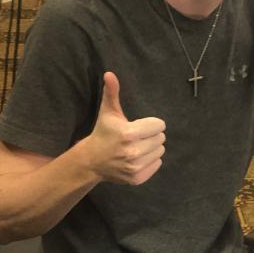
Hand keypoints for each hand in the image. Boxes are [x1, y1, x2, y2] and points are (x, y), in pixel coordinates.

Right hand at [84, 71, 165, 185]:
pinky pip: (157, 164)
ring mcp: (135, 167)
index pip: (159, 126)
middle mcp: (133, 152)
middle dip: (151, 136)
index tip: (139, 126)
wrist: (92, 161)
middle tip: (137, 137)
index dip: (151, 124)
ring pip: (160, 152)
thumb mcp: (108, 112)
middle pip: (161, 139)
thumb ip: (112, 93)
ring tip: (137, 147)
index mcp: (128, 133)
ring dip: (152, 148)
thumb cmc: (104, 133)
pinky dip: (150, 160)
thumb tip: (109, 73)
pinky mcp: (137, 178)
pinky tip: (137, 158)